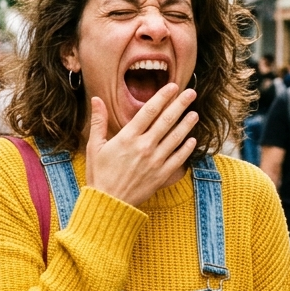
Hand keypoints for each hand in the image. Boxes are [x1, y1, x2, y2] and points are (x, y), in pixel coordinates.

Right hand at [86, 84, 198, 208]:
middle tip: (191, 93)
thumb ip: (98, 121)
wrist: (108, 203)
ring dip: (187, 124)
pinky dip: (186, 148)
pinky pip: (178, 159)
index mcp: (127, 137)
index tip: (173, 87)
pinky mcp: (161, 175)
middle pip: (167, 120)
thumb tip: (96, 99)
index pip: (149, 111)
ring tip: (194, 113)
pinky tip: (192, 140)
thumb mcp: (94, 146)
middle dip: (180, 104)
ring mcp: (155, 161)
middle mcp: (144, 146)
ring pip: (176, 138)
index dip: (163, 97)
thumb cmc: (99, 174)